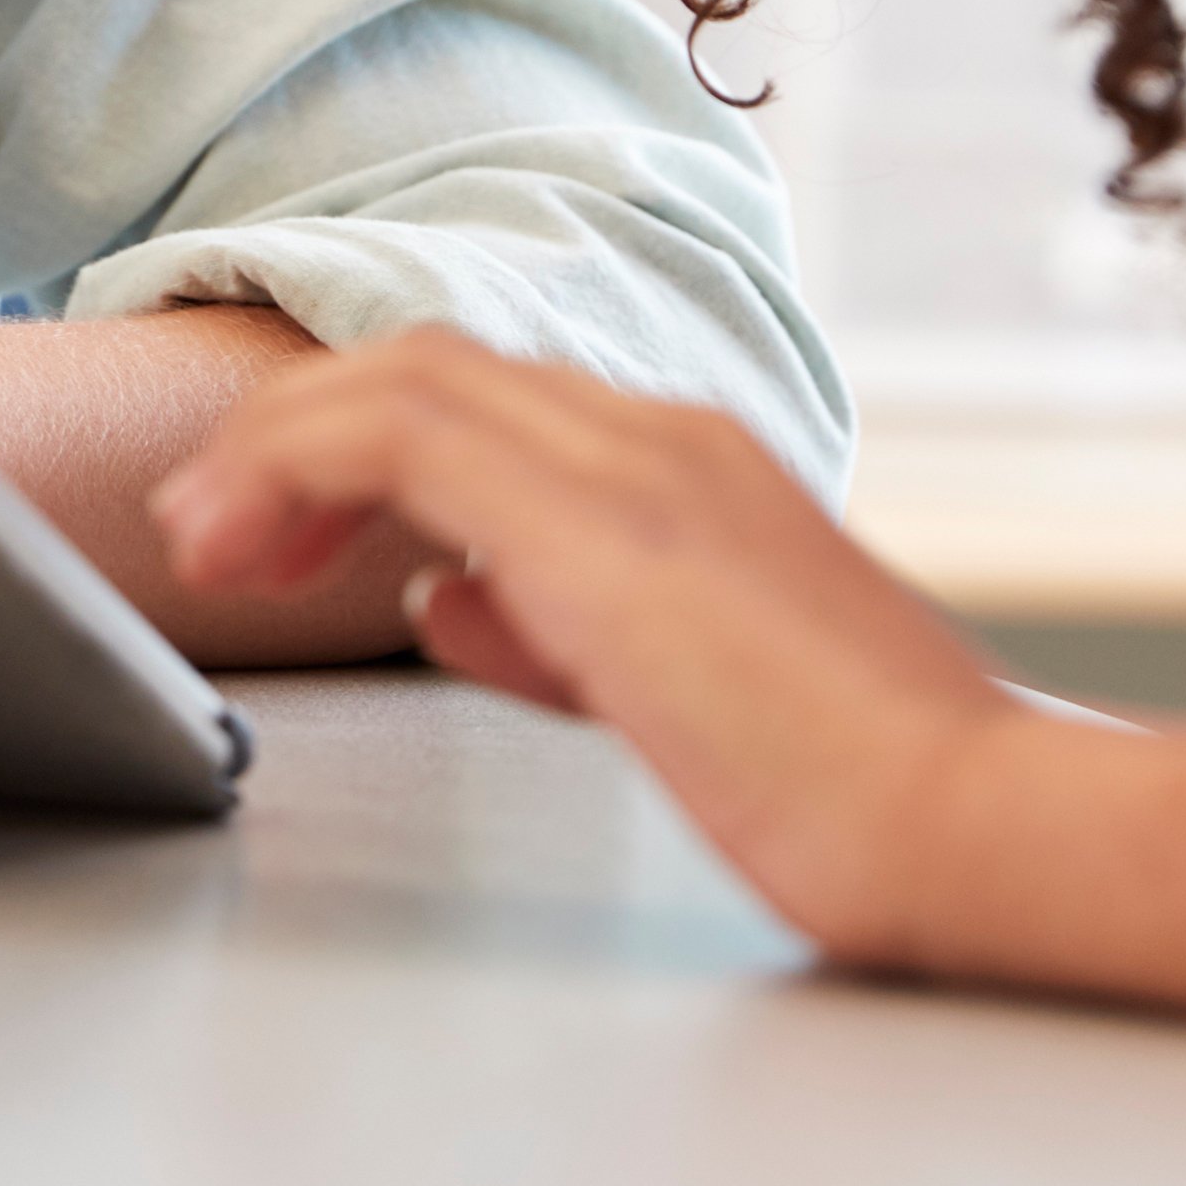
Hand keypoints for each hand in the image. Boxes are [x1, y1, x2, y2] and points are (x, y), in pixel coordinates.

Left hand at [150, 329, 1023, 957]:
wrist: (981, 821)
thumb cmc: (861, 785)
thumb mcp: (682, 689)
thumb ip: (563, 630)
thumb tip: (453, 603)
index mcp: (690, 466)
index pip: (480, 396)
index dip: (347, 442)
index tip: (271, 529)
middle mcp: (660, 437)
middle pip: (425, 364)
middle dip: (290, 436)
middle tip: (207, 531)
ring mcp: (640, 468)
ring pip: (405, 377)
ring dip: (277, 448)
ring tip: (205, 540)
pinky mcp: (608, 531)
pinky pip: (410, 437)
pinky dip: (303, 466)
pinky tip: (254, 548)